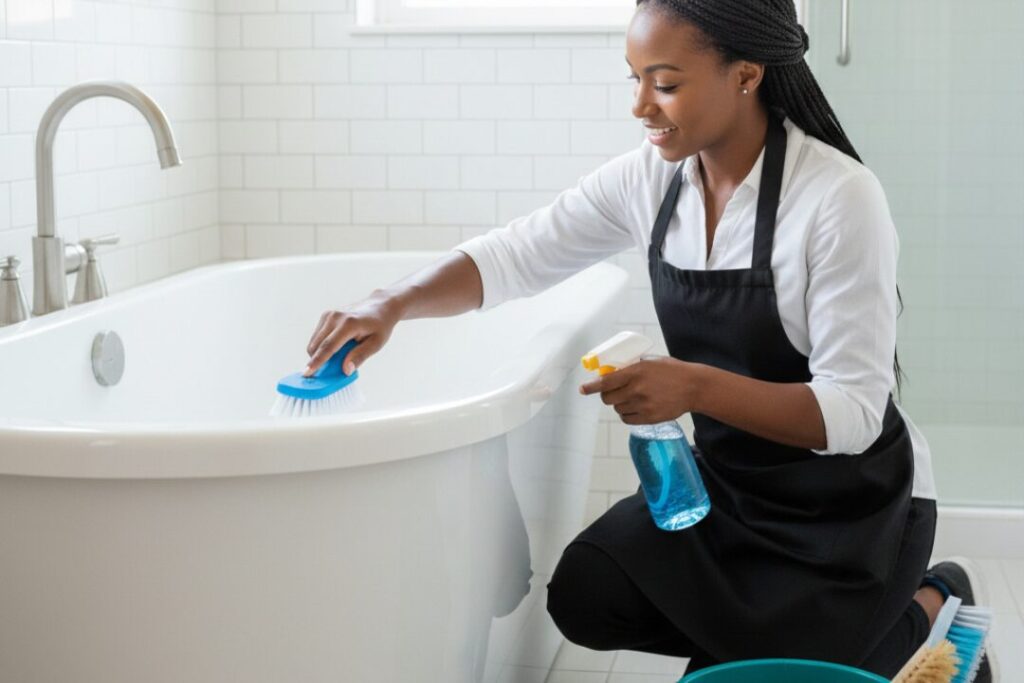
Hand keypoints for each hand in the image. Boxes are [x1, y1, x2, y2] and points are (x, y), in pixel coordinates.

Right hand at [303, 293, 402, 376]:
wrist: (380, 306)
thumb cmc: (380, 326)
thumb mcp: (376, 343)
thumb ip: (360, 356)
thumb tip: (345, 370)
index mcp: (348, 324)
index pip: (328, 347)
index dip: (316, 362)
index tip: (307, 373)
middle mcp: (335, 317)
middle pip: (317, 345)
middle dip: (317, 361)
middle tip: (327, 372)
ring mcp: (328, 315)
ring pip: (314, 341)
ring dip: (319, 353)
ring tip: (337, 357)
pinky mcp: (326, 315)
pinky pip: (317, 336)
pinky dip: (322, 345)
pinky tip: (336, 347)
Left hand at [578, 356, 703, 424]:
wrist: (694, 387)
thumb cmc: (671, 371)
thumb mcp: (650, 362)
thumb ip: (632, 367)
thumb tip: (612, 372)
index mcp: (636, 372)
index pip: (606, 382)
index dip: (591, 387)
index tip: (583, 389)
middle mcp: (637, 389)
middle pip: (608, 399)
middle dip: (606, 395)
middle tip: (612, 392)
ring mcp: (643, 405)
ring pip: (618, 409)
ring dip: (619, 404)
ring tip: (630, 398)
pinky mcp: (649, 418)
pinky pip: (628, 419)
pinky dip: (627, 414)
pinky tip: (634, 408)